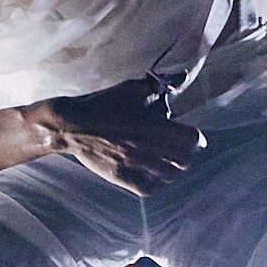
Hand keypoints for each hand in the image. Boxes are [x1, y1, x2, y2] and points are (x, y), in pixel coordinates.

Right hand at [31, 84, 202, 196]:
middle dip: (186, 155)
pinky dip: (155, 184)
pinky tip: (151, 175)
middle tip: (181, 150)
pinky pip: (148, 189)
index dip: (195, 139)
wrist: (71, 124)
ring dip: (172, 169)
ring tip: (167, 162)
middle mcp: (146, 148)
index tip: (193, 137)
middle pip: (184, 161)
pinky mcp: (121, 177)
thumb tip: (181, 77)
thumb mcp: (130, 88)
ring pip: (169, 177)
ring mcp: (134, 165)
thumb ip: (157, 85)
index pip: (190, 140)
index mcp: (152, 125)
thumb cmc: (102, 104)